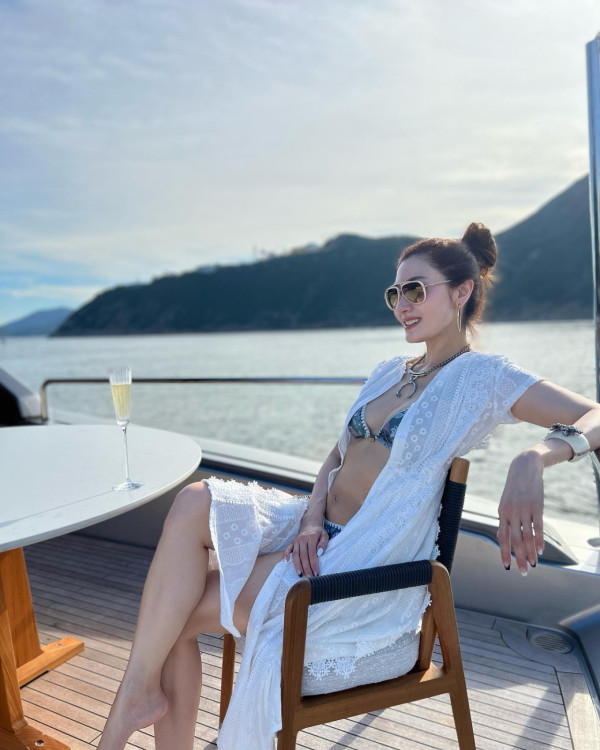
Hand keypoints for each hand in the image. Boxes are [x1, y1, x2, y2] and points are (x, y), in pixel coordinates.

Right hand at [282, 521, 328, 576]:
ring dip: (297, 565)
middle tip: (310, 577)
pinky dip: (286, 555)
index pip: (312, 554)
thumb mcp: (325, 535)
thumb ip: (323, 543)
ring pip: (296, 555)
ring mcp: (296, 541)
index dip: (314, 564)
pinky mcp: (292, 542)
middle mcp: (302, 539)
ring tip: (300, 574)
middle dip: (306, 568)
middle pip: (304, 556)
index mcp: (311, 538)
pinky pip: (288, 549)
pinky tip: (286, 562)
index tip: (317, 573)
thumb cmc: (318, 531)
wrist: (310, 523)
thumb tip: (320, 553)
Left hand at [497, 452, 543, 574]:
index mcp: (502, 513)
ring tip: (533, 565)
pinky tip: (540, 550)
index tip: (507, 567)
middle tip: (524, 572)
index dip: (504, 553)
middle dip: (519, 558)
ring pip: (527, 536)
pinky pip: (538, 527)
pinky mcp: (537, 507)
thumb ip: (504, 520)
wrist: (524, 468)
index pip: (502, 537)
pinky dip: (539, 540)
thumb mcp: (505, 503)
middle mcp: (512, 513)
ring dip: (530, 552)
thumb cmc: (514, 489)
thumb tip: (502, 537)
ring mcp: (525, 510)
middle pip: (515, 540)